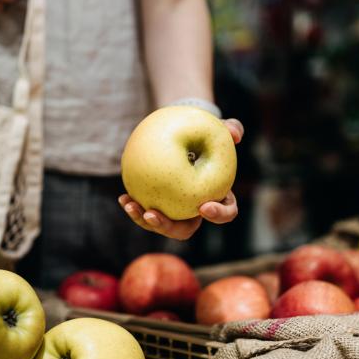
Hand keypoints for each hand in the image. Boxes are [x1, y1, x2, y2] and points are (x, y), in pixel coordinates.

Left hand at [119, 118, 243, 240]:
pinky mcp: (158, 205)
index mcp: (219, 198)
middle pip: (185, 229)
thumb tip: (234, 133)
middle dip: (167, 227)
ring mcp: (175, 211)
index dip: (217, 214)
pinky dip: (134, 207)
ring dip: (144, 220)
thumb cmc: (208, 134)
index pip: (225, 213)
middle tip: (152, 215)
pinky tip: (123, 197)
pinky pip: (145, 211)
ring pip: (161, 224)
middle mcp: (195, 211)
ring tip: (131, 205)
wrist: (186, 136)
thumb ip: (232, 128)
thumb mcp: (222, 128)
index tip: (203, 206)